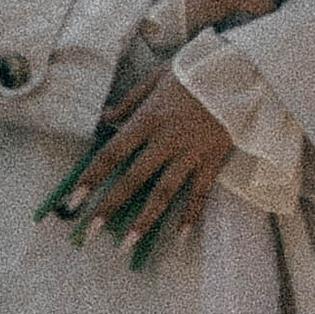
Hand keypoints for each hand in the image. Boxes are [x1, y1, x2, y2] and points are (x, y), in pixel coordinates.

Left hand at [66, 74, 235, 256]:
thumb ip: (130, 100)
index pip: (112, 152)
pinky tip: (179, 236)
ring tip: (127, 243)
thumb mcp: (156, 77)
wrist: (240, 72)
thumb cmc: (195, 70)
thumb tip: (105, 118)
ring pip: (164, 192)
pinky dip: (190, 215)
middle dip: (110, 206)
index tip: (75, 198)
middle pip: (134, 178)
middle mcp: (166, 140)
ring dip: (145, 220)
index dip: (92, 177)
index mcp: (148, 118)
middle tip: (92, 230)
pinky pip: (200, 192)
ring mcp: (190, 153)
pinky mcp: (212, 159)